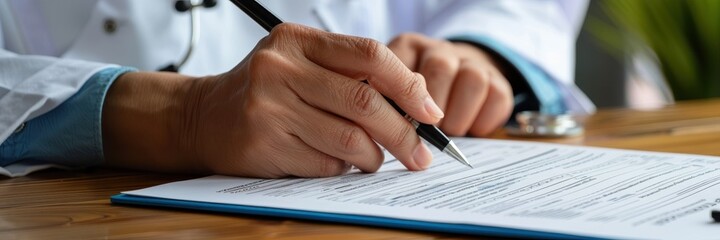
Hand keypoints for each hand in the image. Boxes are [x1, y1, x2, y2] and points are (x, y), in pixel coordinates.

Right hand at [103, 24, 443, 177]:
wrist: (202, 117)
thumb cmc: (267, 91)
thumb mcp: (302, 65)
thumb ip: (351, 73)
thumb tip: (418, 99)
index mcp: (297, 41)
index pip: (369, 54)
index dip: (408, 85)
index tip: (432, 112)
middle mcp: (280, 68)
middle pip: (364, 100)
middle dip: (403, 132)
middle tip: (420, 155)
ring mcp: (269, 106)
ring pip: (349, 138)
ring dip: (373, 157)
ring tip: (374, 160)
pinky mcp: (263, 143)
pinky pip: (325, 163)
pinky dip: (341, 168)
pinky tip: (335, 163)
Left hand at [387, 33, 512, 136]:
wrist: (456, 88)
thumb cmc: (413, 101)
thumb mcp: (390, 97)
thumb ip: (385, 104)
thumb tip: (384, 124)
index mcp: (408, 48)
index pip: (400, 61)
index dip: (402, 96)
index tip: (401, 123)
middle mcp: (440, 50)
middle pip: (440, 68)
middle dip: (433, 108)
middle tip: (428, 132)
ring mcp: (471, 62)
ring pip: (473, 79)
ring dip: (459, 116)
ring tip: (451, 132)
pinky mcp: (497, 81)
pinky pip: (497, 96)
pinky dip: (482, 121)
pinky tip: (471, 130)